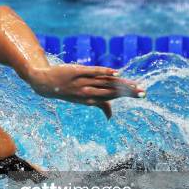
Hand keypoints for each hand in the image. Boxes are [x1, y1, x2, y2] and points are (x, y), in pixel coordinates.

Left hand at [28, 64, 144, 118]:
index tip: (141, 95)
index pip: (113, 96)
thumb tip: (110, 117)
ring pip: (104, 82)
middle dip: (128, 91)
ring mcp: (82, 82)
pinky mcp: (76, 71)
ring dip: (120, 83)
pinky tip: (115, 72)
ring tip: (134, 84)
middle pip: (111, 91)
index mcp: (91, 99)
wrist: (45, 83)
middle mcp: (88, 92)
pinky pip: (92, 72)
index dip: (127, 95)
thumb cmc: (67, 91)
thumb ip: (100, 105)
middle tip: (143, 92)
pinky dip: (104, 72)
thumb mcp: (83, 100)